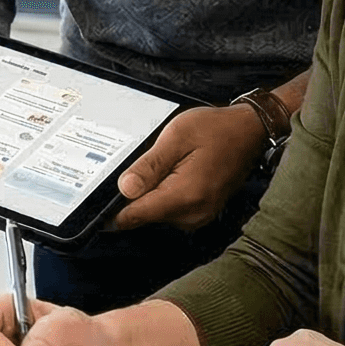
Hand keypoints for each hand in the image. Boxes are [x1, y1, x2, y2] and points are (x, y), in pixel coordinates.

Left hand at [112, 103, 266, 229]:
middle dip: (134, 194)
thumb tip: (124, 190)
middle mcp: (193, 213)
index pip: (135, 216)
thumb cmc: (216, 129)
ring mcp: (199, 216)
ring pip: (156, 212)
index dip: (111, 211)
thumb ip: (149, 166)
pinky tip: (173, 170)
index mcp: (185, 195)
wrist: (249, 132)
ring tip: (164, 163)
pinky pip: (170, 209)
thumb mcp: (176, 136)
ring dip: (150, 193)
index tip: (95, 202)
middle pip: (144, 214)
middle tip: (142, 164)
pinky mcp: (200, 212)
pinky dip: (164, 193)